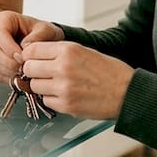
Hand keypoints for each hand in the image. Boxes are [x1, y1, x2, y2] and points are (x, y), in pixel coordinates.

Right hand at [0, 10, 63, 82]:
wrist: (45, 43)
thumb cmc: (43, 33)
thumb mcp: (46, 30)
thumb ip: (38, 36)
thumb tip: (25, 47)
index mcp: (4, 19)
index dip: (9, 47)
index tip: (22, 56)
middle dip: (10, 62)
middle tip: (25, 67)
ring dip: (10, 71)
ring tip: (26, 72)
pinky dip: (10, 78)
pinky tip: (22, 76)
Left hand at [19, 41, 133, 119]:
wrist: (128, 92)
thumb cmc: (109, 71)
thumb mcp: (84, 51)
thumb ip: (59, 52)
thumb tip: (34, 55)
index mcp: (68, 50)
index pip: (31, 50)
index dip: (30, 55)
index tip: (33, 60)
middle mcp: (63, 67)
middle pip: (28, 68)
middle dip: (33, 71)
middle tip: (42, 74)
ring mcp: (64, 88)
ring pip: (34, 86)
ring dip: (42, 86)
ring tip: (56, 85)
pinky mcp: (66, 105)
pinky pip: (46, 101)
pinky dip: (52, 99)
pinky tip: (64, 95)